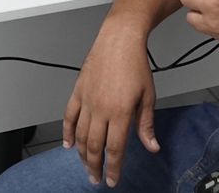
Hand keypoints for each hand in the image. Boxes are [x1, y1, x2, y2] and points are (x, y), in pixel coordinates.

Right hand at [62, 16, 158, 187]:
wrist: (119, 39)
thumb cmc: (135, 65)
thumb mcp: (148, 96)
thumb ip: (146, 124)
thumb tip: (151, 146)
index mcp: (120, 112)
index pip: (115, 149)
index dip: (113, 168)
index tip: (112, 180)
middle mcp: (101, 108)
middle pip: (94, 146)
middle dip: (95, 166)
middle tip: (96, 179)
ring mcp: (87, 100)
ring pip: (80, 135)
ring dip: (81, 154)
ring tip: (86, 166)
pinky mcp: (78, 91)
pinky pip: (69, 116)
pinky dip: (66, 132)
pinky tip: (68, 144)